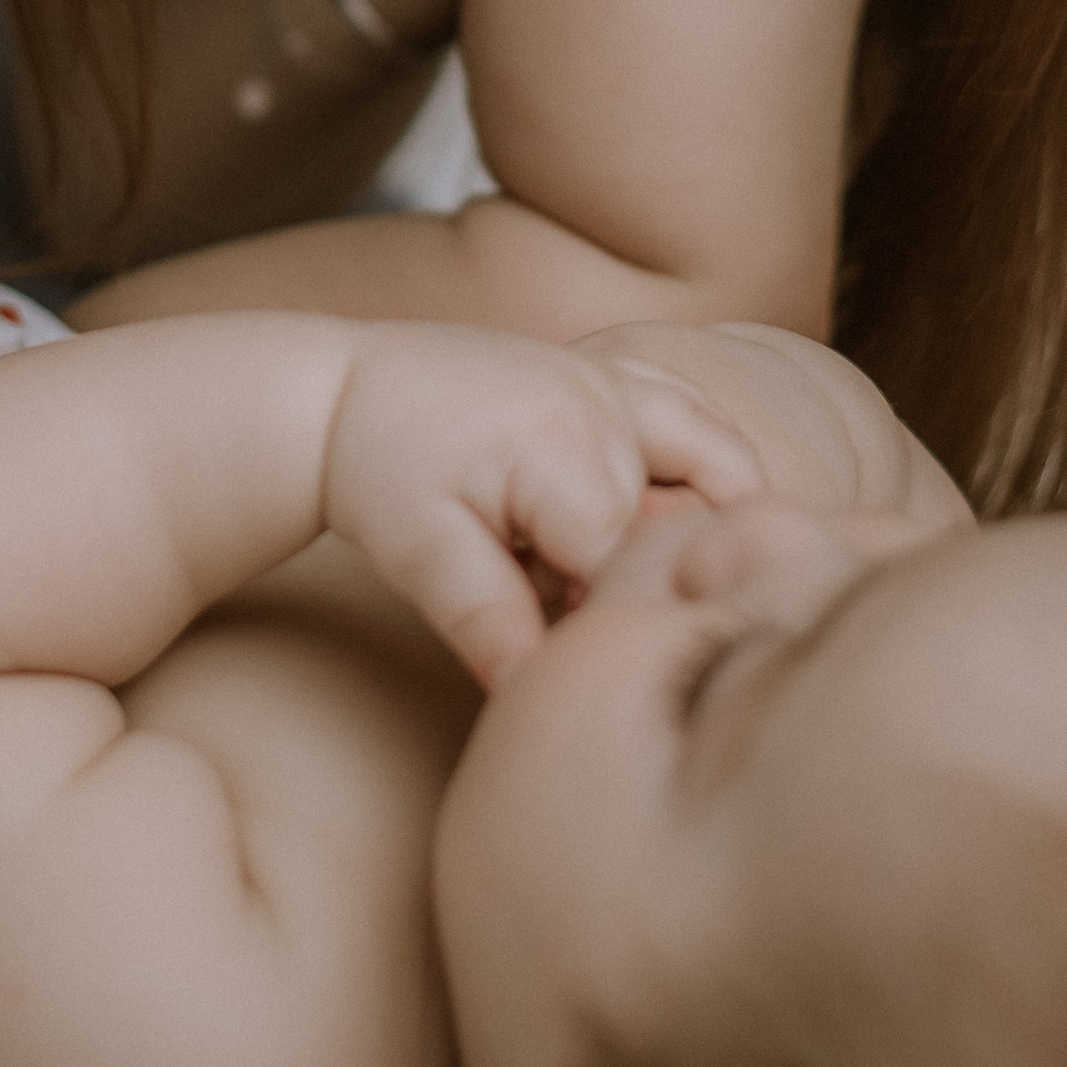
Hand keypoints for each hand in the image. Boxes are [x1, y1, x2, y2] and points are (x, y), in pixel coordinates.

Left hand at [324, 326, 758, 685]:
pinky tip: (691, 517)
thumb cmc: (381, 472)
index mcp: (562, 449)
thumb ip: (484, 619)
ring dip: (688, 528)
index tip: (562, 641)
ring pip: (714, 473)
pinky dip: (717, 465)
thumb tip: (531, 689)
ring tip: (630, 570)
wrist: (349, 390)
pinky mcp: (619, 377)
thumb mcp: (419, 555)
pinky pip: (702, 417)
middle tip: (558, 599)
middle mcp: (607, 405)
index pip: (627, 564)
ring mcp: (618, 383)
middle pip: (668, 530)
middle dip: (630, 580)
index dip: (603, 618)